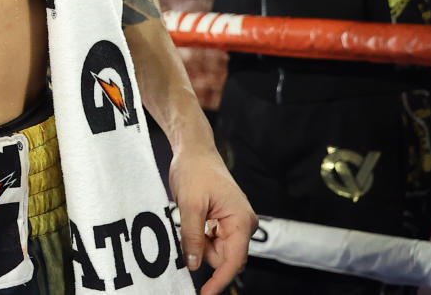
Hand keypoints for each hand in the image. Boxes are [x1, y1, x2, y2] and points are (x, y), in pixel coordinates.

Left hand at [168, 148, 257, 294]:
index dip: (219, 280)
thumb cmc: (195, 170)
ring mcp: (234, 222)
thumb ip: (193, 236)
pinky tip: (192, 219)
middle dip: (204, 253)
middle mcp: (242, 223)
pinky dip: (199, 236)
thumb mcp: (189, 204)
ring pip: (216, 250)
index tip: (205, 293)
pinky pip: (212, 239)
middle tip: (187, 230)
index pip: (234, 260)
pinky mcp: (224, 220)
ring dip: (199, 243)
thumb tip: (194, 264)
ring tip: (189, 217)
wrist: (194, 150)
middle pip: (224, 257)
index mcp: (241, 220)